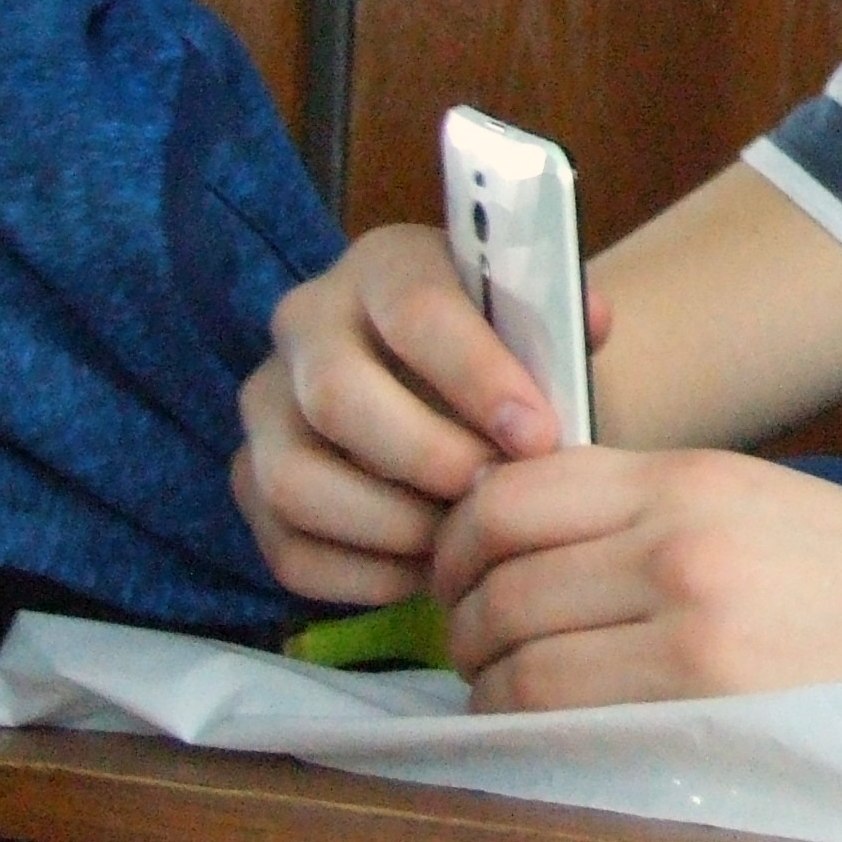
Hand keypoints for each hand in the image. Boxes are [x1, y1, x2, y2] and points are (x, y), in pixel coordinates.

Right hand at [230, 223, 615, 605]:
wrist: (467, 390)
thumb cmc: (509, 354)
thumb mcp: (542, 321)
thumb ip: (565, 322)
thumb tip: (591, 320)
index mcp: (385, 265)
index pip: (416, 312)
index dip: (477, 377)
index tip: (538, 436)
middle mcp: (304, 323)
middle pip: (336, 397)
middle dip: (427, 458)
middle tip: (497, 494)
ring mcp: (266, 406)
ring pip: (294, 481)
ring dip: (389, 525)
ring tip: (464, 540)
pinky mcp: (249, 481)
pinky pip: (286, 549)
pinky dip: (361, 576)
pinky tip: (427, 572)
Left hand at [432, 449, 841, 711]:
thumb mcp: (764, 499)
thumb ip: (652, 511)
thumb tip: (527, 546)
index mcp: (694, 476)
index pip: (511, 492)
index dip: (459, 538)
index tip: (462, 572)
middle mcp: (679, 540)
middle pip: (493, 576)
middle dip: (461, 620)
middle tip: (475, 645)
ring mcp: (692, 626)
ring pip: (512, 657)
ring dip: (490, 682)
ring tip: (514, 693)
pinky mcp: (709, 704)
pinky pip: (562, 718)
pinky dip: (530, 729)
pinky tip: (557, 730)